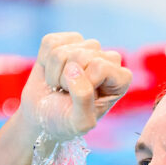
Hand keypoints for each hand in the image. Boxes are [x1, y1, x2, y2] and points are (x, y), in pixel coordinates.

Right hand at [18, 32, 132, 141]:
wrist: (44, 117)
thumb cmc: (67, 122)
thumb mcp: (80, 122)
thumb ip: (83, 99)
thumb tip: (74, 69)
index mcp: (121, 79)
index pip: (101, 67)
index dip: (85, 83)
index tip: (82, 99)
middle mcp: (108, 61)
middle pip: (82, 55)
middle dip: (67, 80)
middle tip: (68, 93)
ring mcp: (88, 49)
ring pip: (65, 50)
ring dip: (55, 73)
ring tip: (61, 86)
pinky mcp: (66, 42)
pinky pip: (50, 43)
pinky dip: (44, 61)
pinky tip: (52, 73)